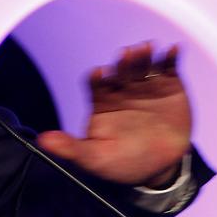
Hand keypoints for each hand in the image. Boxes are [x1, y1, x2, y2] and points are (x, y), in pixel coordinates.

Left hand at [36, 42, 191, 187]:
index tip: (99, 75)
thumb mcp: (95, 158)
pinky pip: (168, 67)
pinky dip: (171, 57)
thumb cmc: (123, 161)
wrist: (161, 166)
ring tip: (147, 49)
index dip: (97, 78)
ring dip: (144, 55)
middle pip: (121, 70)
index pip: (96, 84)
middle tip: (126, 54)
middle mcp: (122, 87)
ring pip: (143, 65)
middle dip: (123, 62)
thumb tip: (42, 141)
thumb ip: (71, 148)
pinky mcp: (168, 84)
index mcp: (102, 100)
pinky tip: (174, 50)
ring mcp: (145, 84)